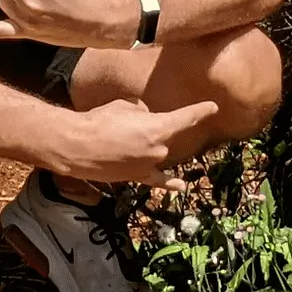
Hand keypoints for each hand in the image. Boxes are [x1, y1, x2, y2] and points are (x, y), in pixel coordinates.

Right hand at [48, 98, 219, 184]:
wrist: (78, 146)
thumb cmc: (100, 121)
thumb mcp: (124, 106)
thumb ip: (143, 112)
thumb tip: (146, 119)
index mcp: (159, 128)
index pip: (187, 117)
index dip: (201, 111)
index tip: (213, 107)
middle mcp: (159, 149)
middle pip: (166, 134)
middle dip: (151, 127)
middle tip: (124, 123)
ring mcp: (149, 165)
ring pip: (158, 151)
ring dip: (146, 144)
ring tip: (120, 139)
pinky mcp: (137, 177)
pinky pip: (157, 179)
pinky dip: (169, 182)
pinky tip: (180, 185)